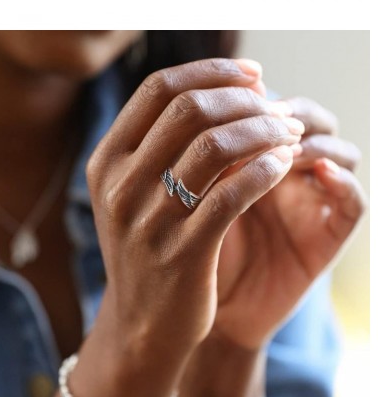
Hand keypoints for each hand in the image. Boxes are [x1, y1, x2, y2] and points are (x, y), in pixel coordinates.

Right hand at [63, 58, 303, 396]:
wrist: (142, 324)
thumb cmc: (148, 250)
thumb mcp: (137, 195)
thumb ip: (164, 146)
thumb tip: (227, 96)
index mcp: (107, 162)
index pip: (159, 89)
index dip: (212, 72)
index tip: (253, 75)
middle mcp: (121, 186)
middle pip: (190, 110)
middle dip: (245, 100)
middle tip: (278, 107)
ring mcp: (149, 221)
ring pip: (216, 147)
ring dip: (264, 131)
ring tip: (289, 133)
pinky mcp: (183, 254)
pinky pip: (233, 195)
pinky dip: (265, 170)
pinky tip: (282, 164)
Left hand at [213, 96, 366, 349]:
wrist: (207, 311)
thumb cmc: (191, 251)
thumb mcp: (196, 197)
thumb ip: (207, 156)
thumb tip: (209, 104)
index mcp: (254, 162)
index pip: (272, 109)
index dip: (260, 99)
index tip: (239, 98)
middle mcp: (288, 176)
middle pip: (310, 121)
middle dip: (291, 115)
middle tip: (267, 119)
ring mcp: (311, 204)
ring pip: (339, 152)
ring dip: (316, 143)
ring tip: (286, 148)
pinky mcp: (328, 236)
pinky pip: (353, 202)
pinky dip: (343, 182)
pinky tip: (319, 173)